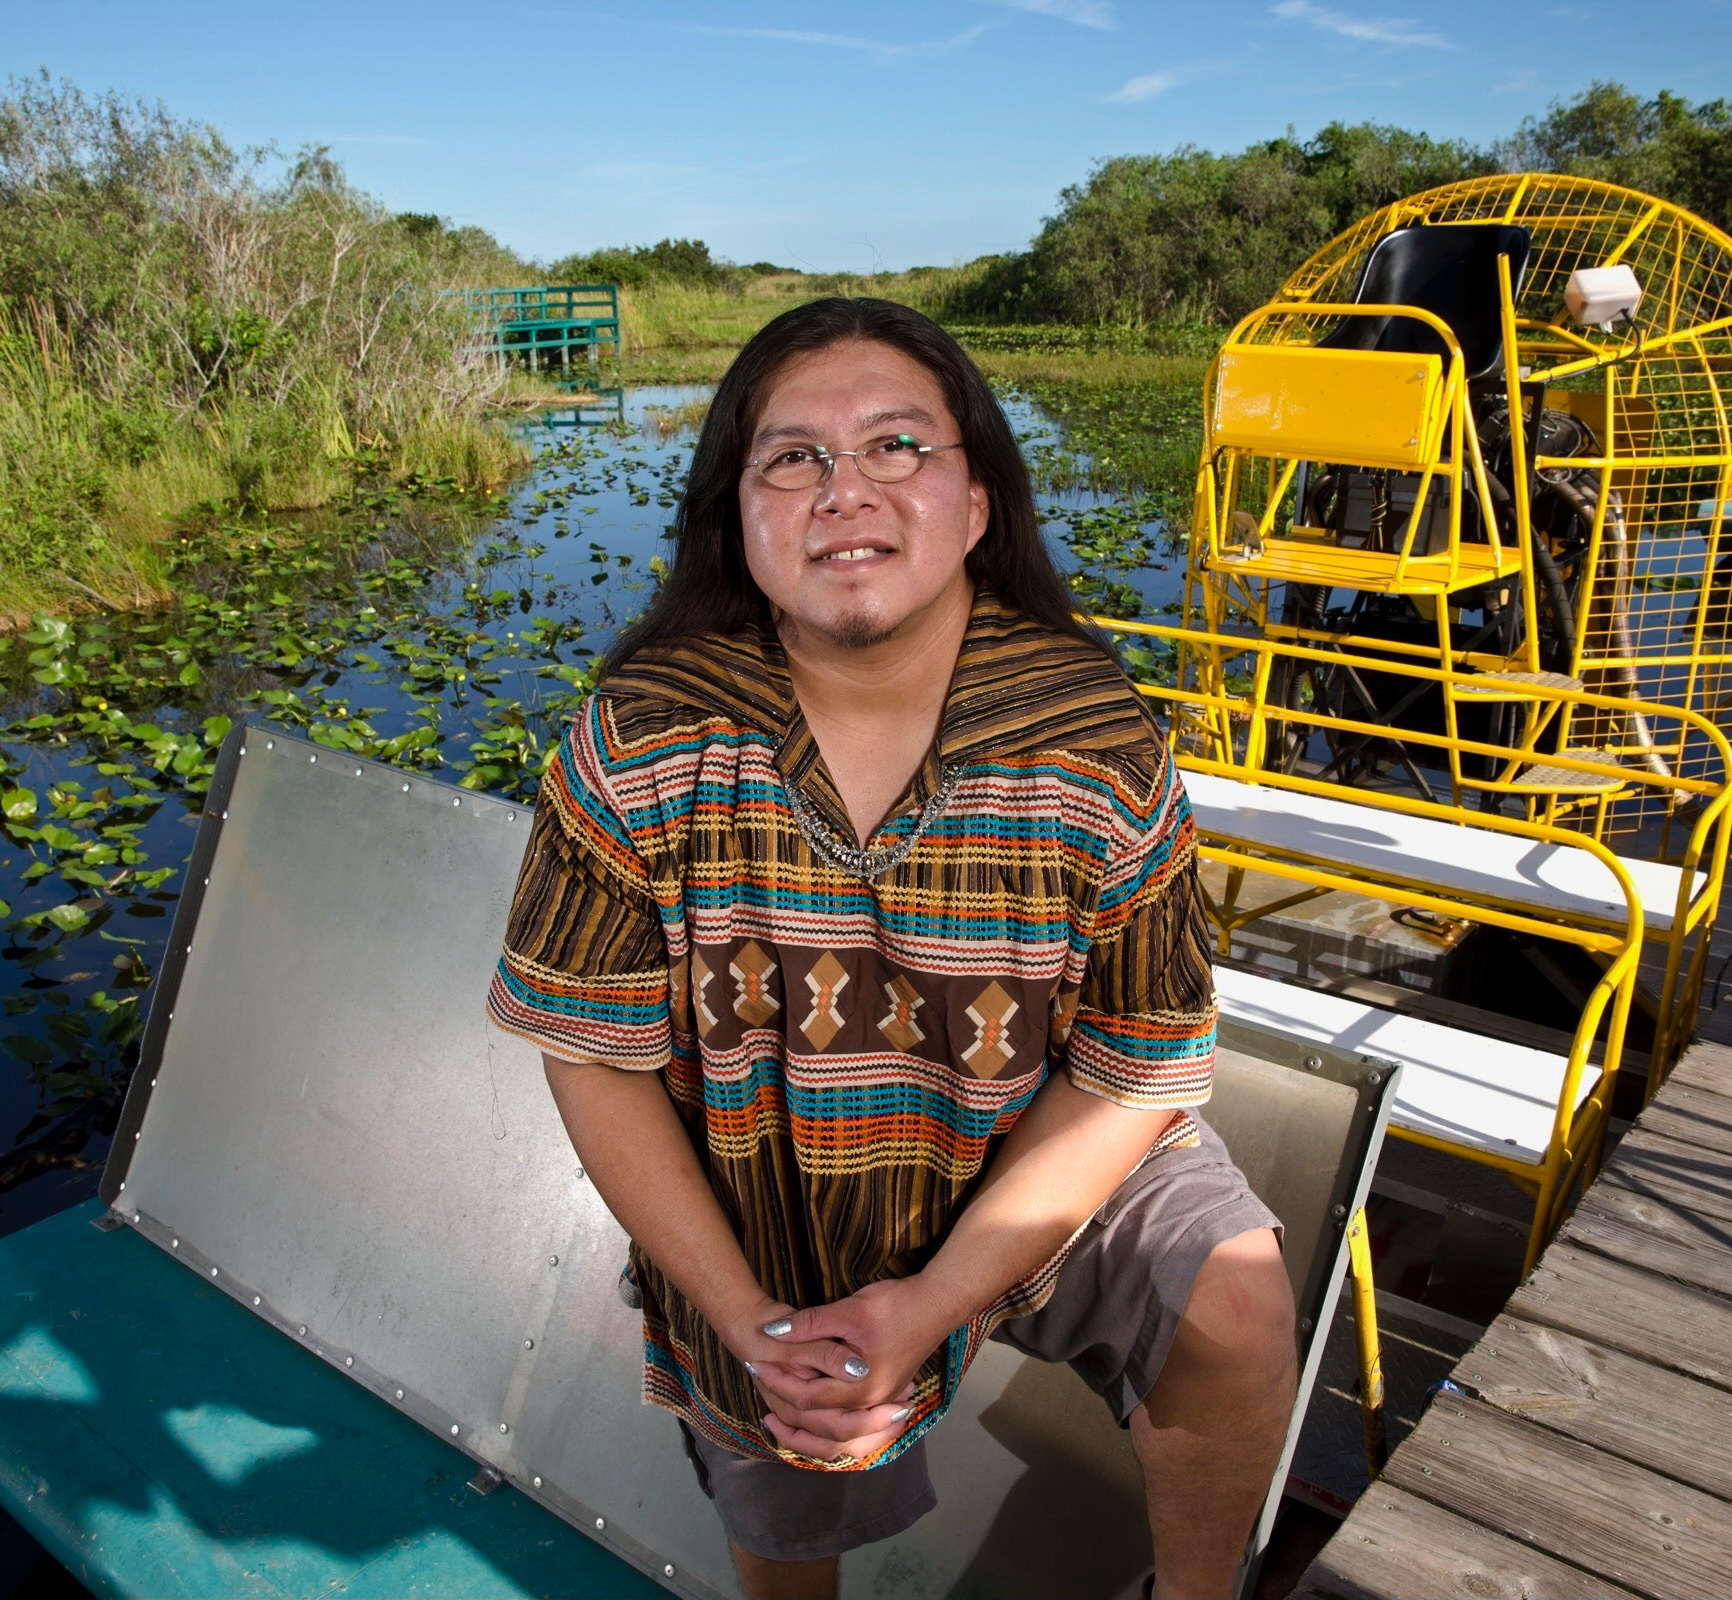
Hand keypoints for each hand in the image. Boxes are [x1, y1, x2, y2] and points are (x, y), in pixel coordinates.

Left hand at [749, 1275, 960, 1460]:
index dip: (777, 1382)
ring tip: (778, 1419)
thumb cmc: (897, 1305)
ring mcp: (880, 1405)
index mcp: (861, 1388)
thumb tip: (770, 1332)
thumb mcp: (850, 1309)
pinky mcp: (884, 1398)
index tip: (755, 1364)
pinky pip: (852, 1427)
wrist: (938, 1304)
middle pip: (819, 1425)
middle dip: (786, 1410)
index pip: (807, 1398)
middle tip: (759, 1392)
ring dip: (806, 1431)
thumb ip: (809, 1325)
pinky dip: (827, 1426)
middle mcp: (871, 1405)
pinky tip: (812, 1414)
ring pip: (837, 1436)